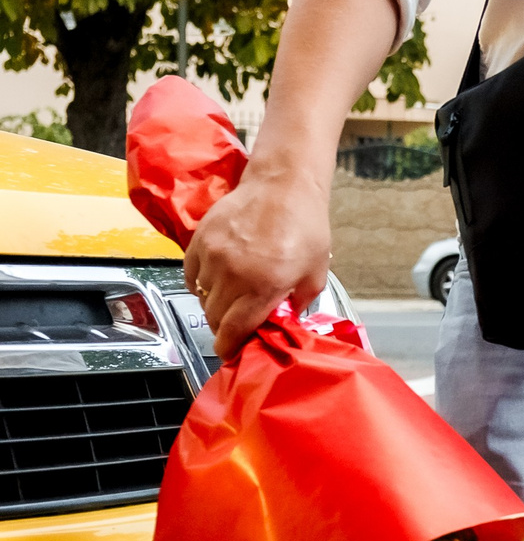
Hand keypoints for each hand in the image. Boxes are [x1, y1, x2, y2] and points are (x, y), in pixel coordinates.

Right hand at [184, 166, 332, 357]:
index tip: (230, 353)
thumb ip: (299, 303)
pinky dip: (201, 284)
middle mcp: (234, 274)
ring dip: (215, 304)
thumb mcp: (316, 272)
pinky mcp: (199, 242)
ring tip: (232, 297)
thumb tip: (284, 323)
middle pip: (215, 318)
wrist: (283, 186)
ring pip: (203, 298)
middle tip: (236, 326)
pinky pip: (191, 276)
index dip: (230, 347)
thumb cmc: (305, 227)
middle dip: (224, 328)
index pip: (234, 331)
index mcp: (264, 286)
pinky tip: (218, 280)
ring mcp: (213, 257)